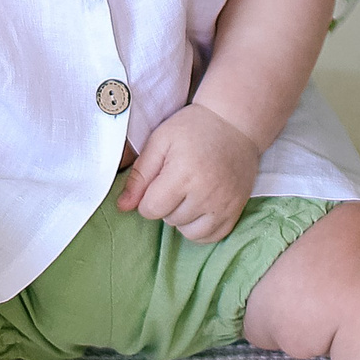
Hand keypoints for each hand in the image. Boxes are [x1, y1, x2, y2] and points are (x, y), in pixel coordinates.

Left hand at [116, 104, 261, 243]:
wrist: (234, 123)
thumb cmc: (193, 128)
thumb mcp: (159, 141)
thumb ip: (139, 175)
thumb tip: (122, 206)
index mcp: (183, 174)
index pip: (151, 209)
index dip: (147, 197)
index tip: (157, 180)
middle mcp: (206, 193)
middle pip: (169, 220)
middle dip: (167, 204)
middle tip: (178, 179)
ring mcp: (224, 204)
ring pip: (189, 232)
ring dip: (183, 217)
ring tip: (189, 193)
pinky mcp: (236, 210)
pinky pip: (212, 236)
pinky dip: (202, 227)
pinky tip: (200, 207)